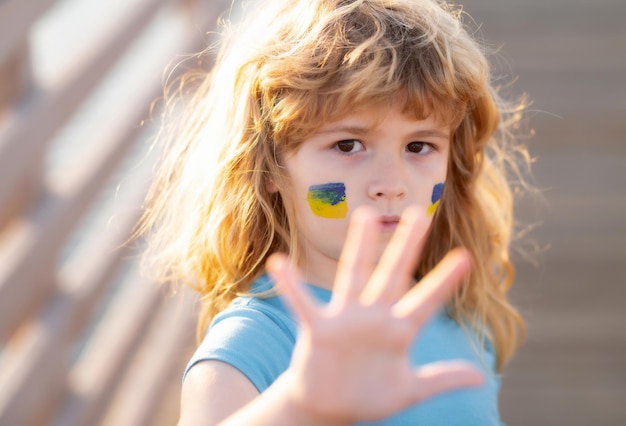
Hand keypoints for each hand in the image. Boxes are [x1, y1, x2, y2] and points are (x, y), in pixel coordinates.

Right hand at [266, 206, 483, 424]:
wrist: (329, 408)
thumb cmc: (369, 395)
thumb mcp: (409, 390)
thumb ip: (441, 379)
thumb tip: (482, 376)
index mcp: (397, 331)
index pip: (425, 302)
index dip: (444, 282)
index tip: (465, 257)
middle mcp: (373, 318)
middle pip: (391, 276)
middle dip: (405, 247)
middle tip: (420, 214)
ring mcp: (345, 321)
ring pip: (353, 277)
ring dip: (359, 247)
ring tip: (364, 216)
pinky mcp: (318, 330)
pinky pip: (303, 305)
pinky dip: (291, 286)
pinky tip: (280, 264)